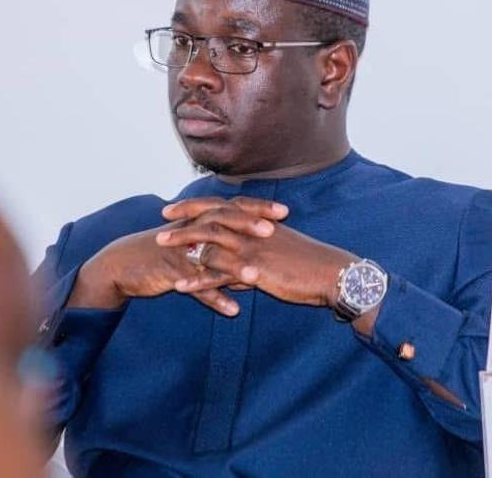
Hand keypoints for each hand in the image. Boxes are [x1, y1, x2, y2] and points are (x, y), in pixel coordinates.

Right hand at [66, 197, 286, 316]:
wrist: (125, 264)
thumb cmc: (165, 251)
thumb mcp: (192, 240)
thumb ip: (222, 242)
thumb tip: (252, 251)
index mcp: (200, 220)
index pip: (233, 207)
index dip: (258, 208)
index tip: (284, 211)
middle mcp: (192, 231)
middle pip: (223, 223)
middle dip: (248, 226)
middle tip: (272, 231)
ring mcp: (181, 252)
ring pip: (210, 257)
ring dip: (234, 267)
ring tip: (257, 277)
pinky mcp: (171, 273)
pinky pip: (195, 286)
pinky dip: (214, 298)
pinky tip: (233, 310)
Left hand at [157, 197, 357, 309]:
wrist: (332, 274)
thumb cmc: (309, 264)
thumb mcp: (280, 254)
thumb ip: (254, 260)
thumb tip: (237, 275)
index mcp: (258, 222)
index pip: (222, 206)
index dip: (196, 205)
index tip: (175, 207)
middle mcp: (252, 230)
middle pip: (211, 217)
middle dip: (184, 216)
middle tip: (161, 218)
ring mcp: (252, 249)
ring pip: (210, 242)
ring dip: (182, 243)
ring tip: (159, 245)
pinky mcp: (255, 271)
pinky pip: (220, 276)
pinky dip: (198, 281)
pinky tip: (180, 287)